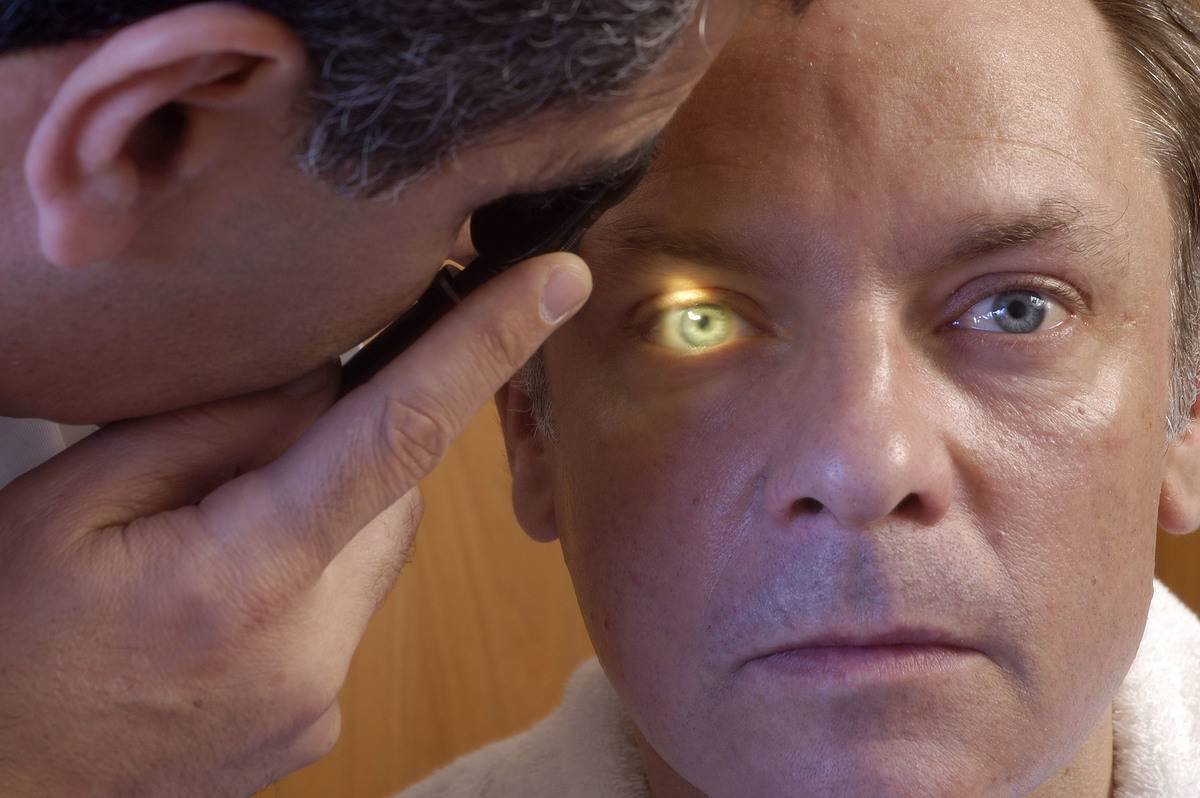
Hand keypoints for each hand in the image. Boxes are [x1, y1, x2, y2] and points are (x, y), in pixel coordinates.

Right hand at [0, 253, 590, 796]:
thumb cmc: (7, 632)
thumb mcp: (76, 497)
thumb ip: (222, 426)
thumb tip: (332, 381)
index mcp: (241, 580)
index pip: (400, 435)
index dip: (488, 346)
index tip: (560, 283)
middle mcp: (306, 653)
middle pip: (399, 498)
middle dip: (354, 448)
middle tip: (244, 455)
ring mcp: (317, 702)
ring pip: (380, 553)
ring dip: (330, 516)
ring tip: (213, 537)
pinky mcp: (315, 726)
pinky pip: (352, 613)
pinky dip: (316, 576)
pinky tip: (227, 593)